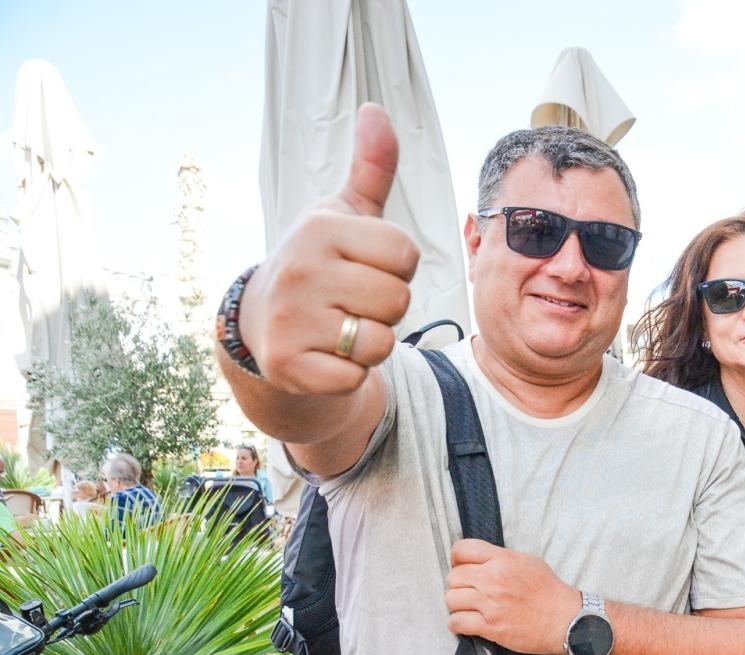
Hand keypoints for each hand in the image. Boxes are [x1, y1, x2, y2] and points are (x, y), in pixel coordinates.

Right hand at [238, 103, 419, 393]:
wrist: (264, 325)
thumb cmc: (321, 264)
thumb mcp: (344, 215)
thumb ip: (372, 170)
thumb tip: (377, 112)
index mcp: (320, 230)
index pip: (405, 255)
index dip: (396, 266)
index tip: (364, 265)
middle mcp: (301, 270)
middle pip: (398, 300)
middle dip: (386, 306)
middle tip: (351, 300)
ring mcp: (291, 320)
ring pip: (381, 341)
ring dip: (371, 341)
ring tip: (340, 325)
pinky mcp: (289, 365)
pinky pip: (356, 377)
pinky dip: (350, 373)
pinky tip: (327, 354)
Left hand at [445, 539, 580, 654]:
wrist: (564, 620)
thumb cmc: (548, 591)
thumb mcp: (528, 562)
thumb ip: (501, 558)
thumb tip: (478, 560)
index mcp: (503, 560)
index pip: (461, 550)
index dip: (458, 559)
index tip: (462, 568)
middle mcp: (493, 579)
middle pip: (453, 577)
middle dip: (459, 585)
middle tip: (469, 591)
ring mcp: (490, 604)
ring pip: (450, 599)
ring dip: (457, 605)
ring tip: (468, 608)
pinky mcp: (490, 626)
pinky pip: (456, 622)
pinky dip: (457, 624)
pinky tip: (467, 623)